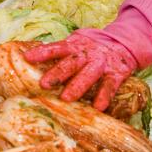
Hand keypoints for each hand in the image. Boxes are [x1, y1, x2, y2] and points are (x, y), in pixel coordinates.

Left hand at [23, 30, 139, 110]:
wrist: (124, 43)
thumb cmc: (91, 48)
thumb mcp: (76, 43)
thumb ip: (59, 52)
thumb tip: (30, 58)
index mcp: (75, 45)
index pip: (57, 48)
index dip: (42, 52)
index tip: (27, 57)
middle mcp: (87, 54)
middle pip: (71, 63)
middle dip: (57, 73)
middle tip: (43, 84)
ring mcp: (101, 64)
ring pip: (89, 75)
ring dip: (77, 86)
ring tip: (66, 98)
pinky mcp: (116, 74)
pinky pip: (110, 86)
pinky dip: (104, 96)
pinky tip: (98, 107)